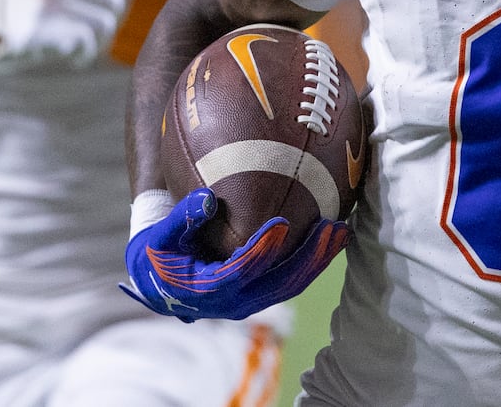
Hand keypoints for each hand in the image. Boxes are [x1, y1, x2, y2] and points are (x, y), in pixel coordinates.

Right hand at [0, 0, 150, 70]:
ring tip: (80, 44)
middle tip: (86, 30)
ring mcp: (44, 0)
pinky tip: (73, 56)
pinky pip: (86, 40)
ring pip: (104, 21)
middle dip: (106, 18)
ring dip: (98, 40)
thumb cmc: (28, 3)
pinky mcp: (38, 28)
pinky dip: (85, 53)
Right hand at [122, 188, 350, 321]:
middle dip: (309, 257)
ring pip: (291, 284)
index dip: (262, 250)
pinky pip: (290, 279)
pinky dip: (311, 260)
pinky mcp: (261, 293)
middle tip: (332, 228)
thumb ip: (181, 218)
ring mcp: (251, 301)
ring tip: (341, 230)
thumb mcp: (161, 236)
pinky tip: (330, 237)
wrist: (159, 282)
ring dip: (318, 259)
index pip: (241, 271)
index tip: (281, 223)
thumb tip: (207, 198)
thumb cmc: (159, 252)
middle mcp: (235, 303)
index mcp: (208, 290)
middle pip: (280, 284)